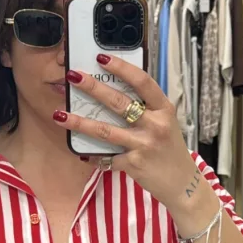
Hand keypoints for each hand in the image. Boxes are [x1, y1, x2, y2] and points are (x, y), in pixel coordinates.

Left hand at [53, 55, 201, 213]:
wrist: (182, 183)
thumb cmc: (170, 149)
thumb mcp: (166, 123)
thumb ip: (147, 108)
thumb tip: (114, 91)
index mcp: (164, 109)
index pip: (142, 82)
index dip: (122, 68)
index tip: (101, 58)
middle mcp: (155, 125)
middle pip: (119, 102)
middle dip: (93, 88)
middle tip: (72, 76)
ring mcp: (143, 145)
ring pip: (106, 131)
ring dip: (80, 123)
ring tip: (59, 114)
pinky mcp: (134, 164)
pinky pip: (107, 158)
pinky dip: (93, 156)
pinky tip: (81, 153)